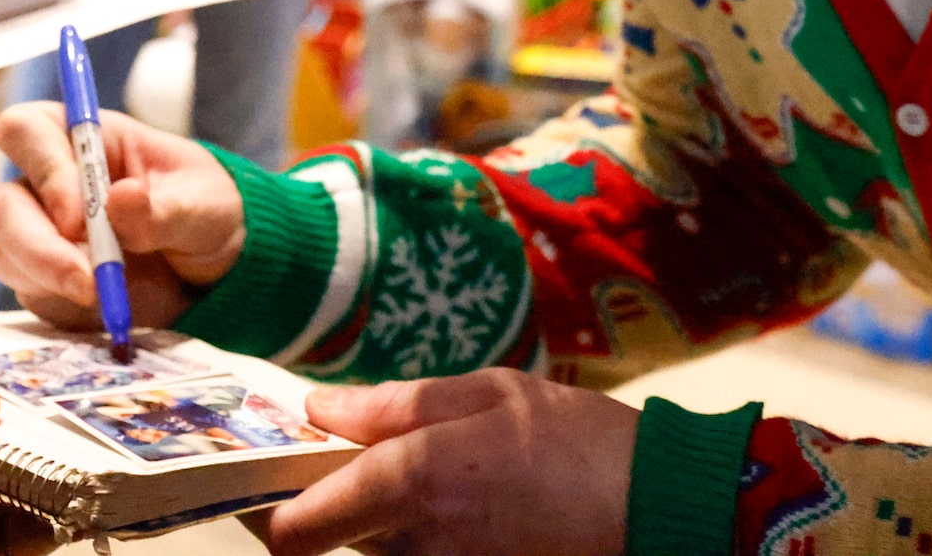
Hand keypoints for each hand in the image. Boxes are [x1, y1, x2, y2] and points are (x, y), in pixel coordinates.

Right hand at [0, 103, 243, 329]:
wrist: (210, 271)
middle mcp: (45, 182)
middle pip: (1, 203)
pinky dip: (59, 306)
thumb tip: (121, 198)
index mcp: (82, 138)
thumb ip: (163, 209)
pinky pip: (26, 292)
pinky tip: (101, 310)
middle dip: (37, 245)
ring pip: (0, 250)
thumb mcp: (203, 205)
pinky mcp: (40, 279)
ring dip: (46, 278)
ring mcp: (36, 233)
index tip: (79, 217)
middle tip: (87, 280)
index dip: (43, 170)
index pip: (26, 131)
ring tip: (106, 296)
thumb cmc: (204, 212)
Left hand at [257, 371, 637, 555]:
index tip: (270, 484)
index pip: (300, 528)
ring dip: (383, 524)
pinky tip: (466, 509)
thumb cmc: (580, 442)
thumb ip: (395, 403)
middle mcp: (420, 543)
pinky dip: (423, 541)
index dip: (273, 512)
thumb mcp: (490, 391)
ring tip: (441, 482)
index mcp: (416, 479)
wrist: (662, 510)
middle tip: (354, 461)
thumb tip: (318, 408)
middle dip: (334, 503)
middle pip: (336, 539)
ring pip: (380, 554)